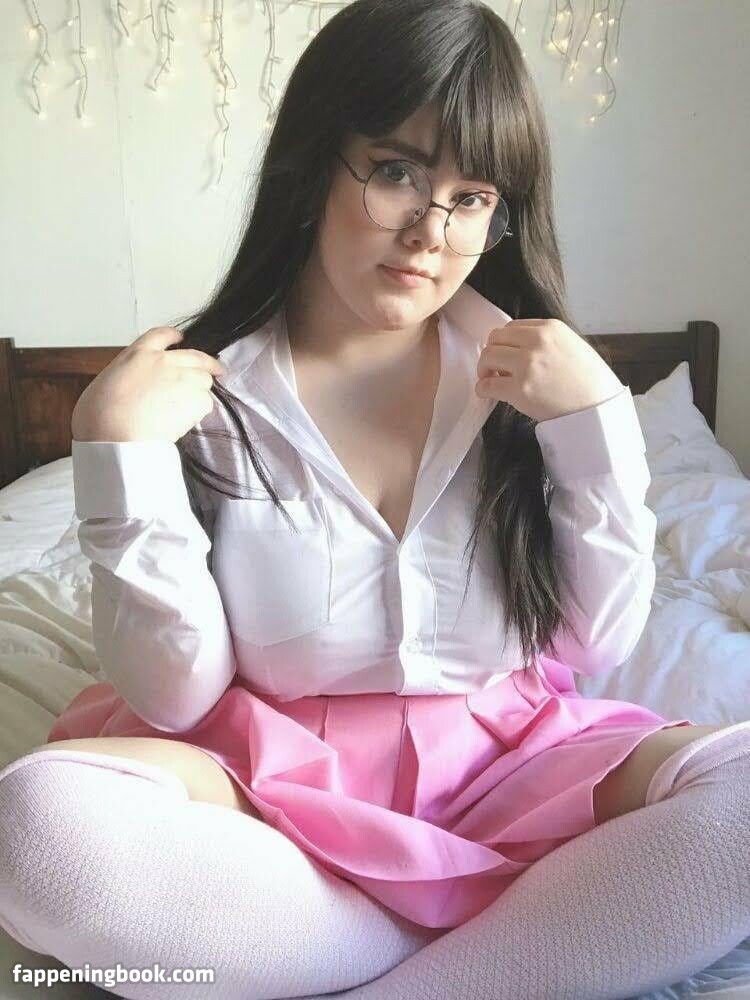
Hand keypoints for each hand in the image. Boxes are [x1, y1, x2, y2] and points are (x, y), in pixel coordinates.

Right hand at [71, 327, 226, 443]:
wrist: (115, 434)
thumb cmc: (100, 416)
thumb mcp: (105, 383)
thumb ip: (125, 378)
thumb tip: (129, 387)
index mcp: (137, 354)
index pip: (160, 335)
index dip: (173, 336)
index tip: (179, 338)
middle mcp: (163, 360)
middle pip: (195, 356)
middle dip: (208, 363)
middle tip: (216, 370)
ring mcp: (183, 377)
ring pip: (204, 380)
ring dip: (200, 391)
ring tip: (189, 408)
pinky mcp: (196, 398)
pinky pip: (205, 403)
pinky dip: (199, 412)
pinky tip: (186, 421)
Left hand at [475, 318, 623, 422]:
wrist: (597, 406)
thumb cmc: (588, 379)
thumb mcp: (571, 344)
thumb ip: (545, 340)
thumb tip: (516, 346)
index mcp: (550, 328)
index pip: (511, 327)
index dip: (504, 342)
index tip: (506, 355)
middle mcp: (537, 342)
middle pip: (495, 339)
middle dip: (491, 353)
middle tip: (494, 368)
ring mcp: (527, 366)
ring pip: (487, 357)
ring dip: (484, 369)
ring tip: (492, 380)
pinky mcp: (520, 390)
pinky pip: (487, 385)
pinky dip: (482, 388)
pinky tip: (488, 393)